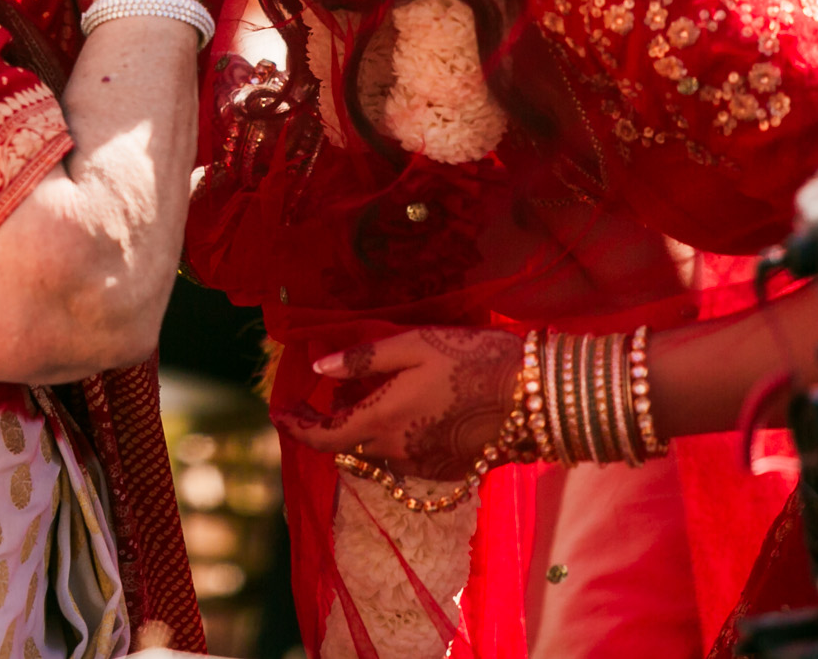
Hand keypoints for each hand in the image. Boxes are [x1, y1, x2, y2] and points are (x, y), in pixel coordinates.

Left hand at [276, 327, 519, 479]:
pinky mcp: (449, 472)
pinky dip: (393, 438)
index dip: (295, 426)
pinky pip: (404, 459)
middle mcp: (397, 453)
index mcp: (382, 421)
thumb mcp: (414, 344)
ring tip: (371, 393)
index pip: (322, 436)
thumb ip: (363, 360)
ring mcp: (424, 468)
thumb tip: (319, 368)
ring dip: (364, 430)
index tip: (279, 410)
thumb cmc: (474, 359)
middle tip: (329, 391)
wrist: (539, 396)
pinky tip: (409, 409)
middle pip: (347, 446)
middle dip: (330, 423)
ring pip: (376, 453)